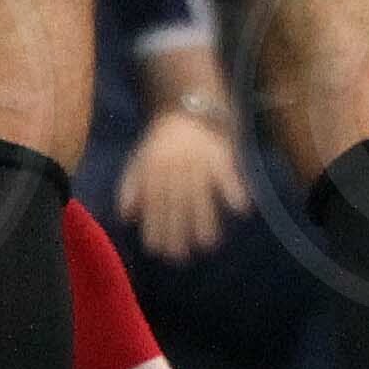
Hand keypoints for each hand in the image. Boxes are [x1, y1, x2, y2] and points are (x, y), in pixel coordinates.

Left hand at [117, 107, 250, 262]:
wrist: (184, 111)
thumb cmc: (160, 145)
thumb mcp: (138, 161)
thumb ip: (130, 187)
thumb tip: (127, 217)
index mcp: (154, 170)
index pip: (154, 204)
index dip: (155, 229)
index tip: (158, 251)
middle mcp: (175, 167)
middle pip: (177, 204)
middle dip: (178, 233)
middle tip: (182, 257)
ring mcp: (199, 161)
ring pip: (202, 194)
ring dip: (206, 220)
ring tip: (208, 244)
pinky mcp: (220, 154)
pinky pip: (229, 173)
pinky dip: (235, 190)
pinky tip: (241, 210)